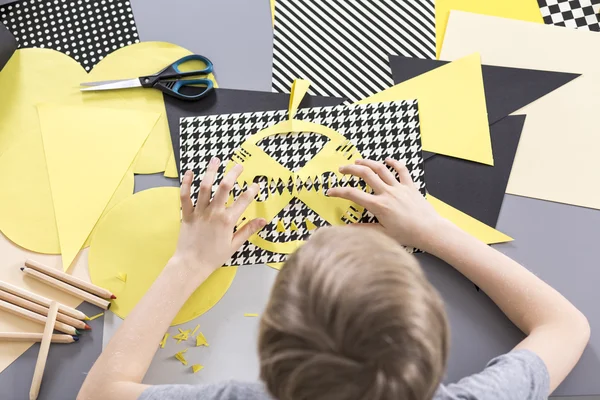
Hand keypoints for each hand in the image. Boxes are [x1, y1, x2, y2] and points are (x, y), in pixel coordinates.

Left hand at [173, 158, 266, 276]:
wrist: (191, 265)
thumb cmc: (214, 257)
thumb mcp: (234, 245)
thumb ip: (248, 230)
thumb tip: (263, 220)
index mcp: (227, 221)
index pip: (243, 201)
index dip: (252, 191)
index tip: (256, 185)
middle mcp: (214, 213)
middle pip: (224, 188)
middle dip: (233, 174)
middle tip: (239, 166)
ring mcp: (199, 212)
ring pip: (205, 187)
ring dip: (210, 172)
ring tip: (216, 160)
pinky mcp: (186, 214)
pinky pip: (185, 196)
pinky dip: (186, 183)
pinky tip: (190, 172)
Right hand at [327, 158, 444, 249]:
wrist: (430, 231)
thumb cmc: (408, 235)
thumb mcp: (383, 234)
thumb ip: (364, 229)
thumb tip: (347, 228)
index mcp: (379, 206)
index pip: (353, 195)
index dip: (338, 191)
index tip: (330, 191)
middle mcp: (387, 193)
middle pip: (365, 174)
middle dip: (350, 169)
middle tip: (342, 169)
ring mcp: (399, 188)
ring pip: (381, 168)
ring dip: (367, 162)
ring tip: (358, 161)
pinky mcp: (410, 186)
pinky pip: (402, 170)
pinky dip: (394, 163)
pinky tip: (387, 160)